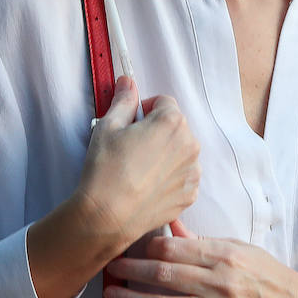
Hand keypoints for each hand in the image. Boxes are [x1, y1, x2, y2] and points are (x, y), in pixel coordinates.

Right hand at [26, 77, 199, 297]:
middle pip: (175, 126)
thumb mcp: (107, 126)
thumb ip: (123, 100)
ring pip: (180, 152)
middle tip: (131, 148)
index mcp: (172, 122)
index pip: (164, 102)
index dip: (145, 110)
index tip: (131, 124)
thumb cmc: (105, 169)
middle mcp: (190, 144)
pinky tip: (147, 186)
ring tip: (139, 170)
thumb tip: (128, 81)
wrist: (107, 217)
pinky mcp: (190, 194)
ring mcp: (193, 171)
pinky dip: (169, 177)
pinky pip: (182, 176)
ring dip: (165, 154)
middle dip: (157, 131)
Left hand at [104, 221, 297, 297]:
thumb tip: (171, 225)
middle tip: (108, 267)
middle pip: (164, 275)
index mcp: (224, 255)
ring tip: (111, 294)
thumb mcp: (239, 248)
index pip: (176, 249)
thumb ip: (203, 241)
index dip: (147, 248)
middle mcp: (219, 282)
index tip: (129, 245)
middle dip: (131, 271)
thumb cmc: (266, 274)